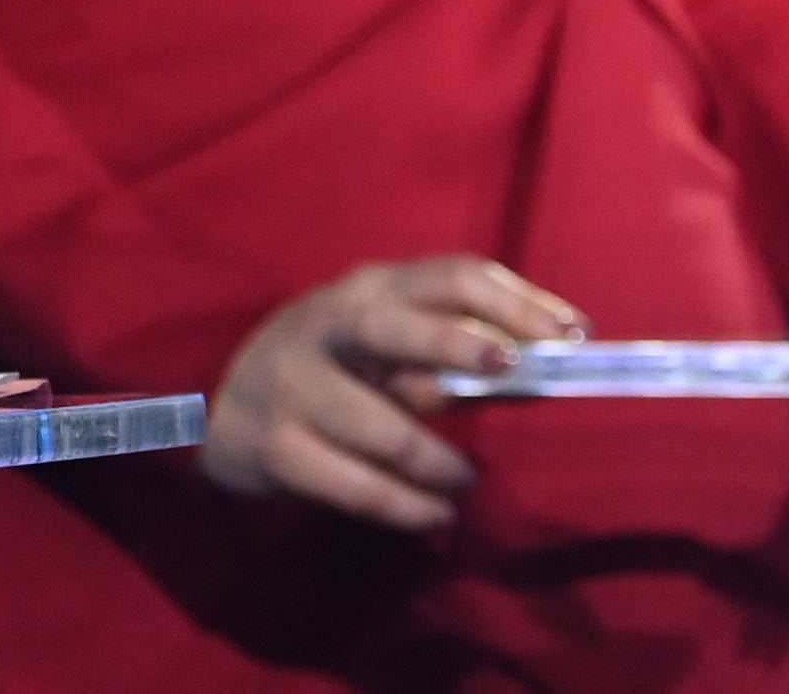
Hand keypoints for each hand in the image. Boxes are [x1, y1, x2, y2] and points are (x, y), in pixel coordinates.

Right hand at [199, 257, 583, 532]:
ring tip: (463, 482)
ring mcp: (295, 386)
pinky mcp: (276, 446)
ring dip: (439, 463)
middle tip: (509, 366)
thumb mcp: (381, 346)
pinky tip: (434, 514)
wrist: (216, 409)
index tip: (572, 333)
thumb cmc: (328, 372)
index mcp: (366, 291)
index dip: (514, 300)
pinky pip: (357, 486)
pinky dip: (407, 507)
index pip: (447, 275)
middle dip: (452, 343)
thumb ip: (450, 354)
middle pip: (393, 325)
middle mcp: (326, 327)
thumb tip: (545, 368)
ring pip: (383, 428)